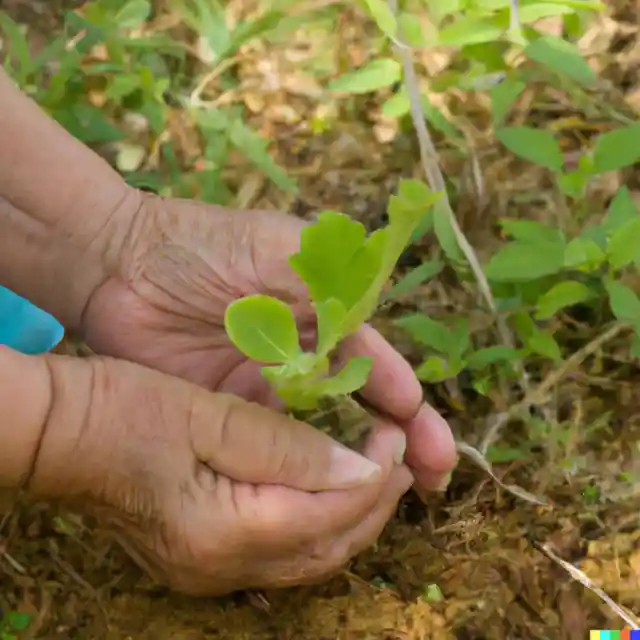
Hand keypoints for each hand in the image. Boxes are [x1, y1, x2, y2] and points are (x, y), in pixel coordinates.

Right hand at [33, 354, 411, 594]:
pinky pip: (284, 553)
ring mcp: (210, 571)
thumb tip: (360, 468)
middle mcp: (222, 568)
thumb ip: (286, 448)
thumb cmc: (125, 410)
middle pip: (328, 548)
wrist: (61, 434)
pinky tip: (332, 491)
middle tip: (399, 454)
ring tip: (378, 471)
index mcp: (224, 531)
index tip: (397, 433)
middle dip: (374, 502)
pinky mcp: (204, 557)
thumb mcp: (210, 415)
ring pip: (310, 559)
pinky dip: (320, 523)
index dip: (374, 475)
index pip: (330, 514)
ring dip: (353, 517)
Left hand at [84, 193, 455, 489]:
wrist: (119, 266)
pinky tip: (330, 492)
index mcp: (320, 313)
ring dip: (360, 461)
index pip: (375, 361)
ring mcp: (267, 389)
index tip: (425, 430)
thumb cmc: (202, 244)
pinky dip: (305, 467)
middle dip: (403, 435)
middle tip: (436, 474)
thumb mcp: (275, 246)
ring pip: (325, 431)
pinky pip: (276, 446)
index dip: (404, 396)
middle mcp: (302, 355)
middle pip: (362, 402)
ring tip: (397, 494)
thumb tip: (375, 319)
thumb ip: (328, 277)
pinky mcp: (232, 414)